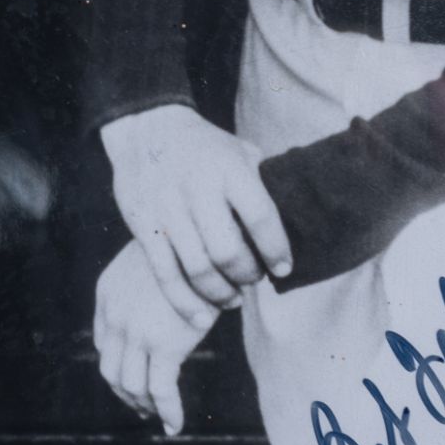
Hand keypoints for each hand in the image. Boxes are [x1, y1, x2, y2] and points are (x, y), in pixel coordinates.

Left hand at [94, 239, 212, 436]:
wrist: (207, 237)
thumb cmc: (189, 246)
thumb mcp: (156, 262)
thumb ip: (146, 286)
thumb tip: (158, 311)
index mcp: (107, 293)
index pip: (103, 344)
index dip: (117, 368)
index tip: (133, 380)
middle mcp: (115, 315)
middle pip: (111, 370)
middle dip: (126, 394)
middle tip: (143, 407)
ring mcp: (137, 332)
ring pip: (132, 385)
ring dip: (145, 406)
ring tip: (160, 417)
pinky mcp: (164, 345)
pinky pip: (161, 391)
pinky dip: (167, 413)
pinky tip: (174, 425)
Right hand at [100, 103, 292, 327]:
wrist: (146, 129)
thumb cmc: (205, 147)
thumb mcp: (239, 151)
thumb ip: (264, 183)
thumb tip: (300, 218)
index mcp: (229, 169)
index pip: (260, 216)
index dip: (276, 249)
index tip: (284, 269)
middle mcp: (197, 189)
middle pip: (228, 251)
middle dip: (247, 275)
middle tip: (253, 279)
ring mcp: (167, 209)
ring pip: (198, 269)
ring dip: (221, 293)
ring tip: (232, 297)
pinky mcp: (144, 225)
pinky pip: (165, 275)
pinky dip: (186, 303)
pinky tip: (203, 316)